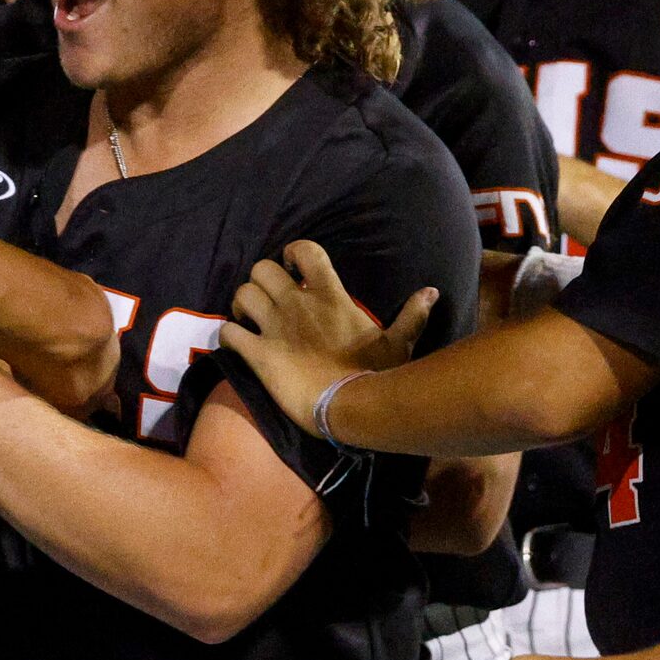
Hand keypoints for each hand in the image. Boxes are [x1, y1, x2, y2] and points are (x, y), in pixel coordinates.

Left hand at [217, 239, 435, 432]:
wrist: (351, 408)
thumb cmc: (376, 374)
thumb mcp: (399, 344)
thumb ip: (412, 315)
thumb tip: (431, 291)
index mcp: (329, 295)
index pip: (305, 251)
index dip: (293, 252)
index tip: (292, 265)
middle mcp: (296, 304)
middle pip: (261, 268)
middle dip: (261, 278)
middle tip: (269, 296)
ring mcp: (274, 328)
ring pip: (241, 294)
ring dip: (242, 303)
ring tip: (251, 317)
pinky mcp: (258, 354)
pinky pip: (229, 333)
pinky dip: (229, 335)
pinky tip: (238, 342)